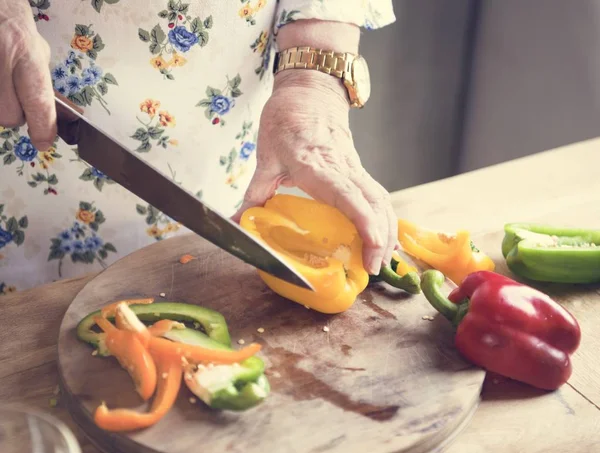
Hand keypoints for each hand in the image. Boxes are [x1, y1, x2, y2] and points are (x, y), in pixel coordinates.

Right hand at [0, 0, 55, 150]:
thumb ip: (43, 84)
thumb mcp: (36, 51)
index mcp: (25, 56)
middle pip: (8, 116)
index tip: (44, 141)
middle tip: (11, 90)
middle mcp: (1, 63)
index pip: (38, 103)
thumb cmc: (11, 25)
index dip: (43, 128)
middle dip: (13, 111)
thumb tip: (59, 115)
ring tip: (0, 79)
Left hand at [232, 70, 396, 274]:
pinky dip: (385, 218)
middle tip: (372, 269)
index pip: (349, 195)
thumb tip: (236, 222)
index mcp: (317, 165)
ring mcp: (355, 167)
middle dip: (380, 237)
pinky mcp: (359, 170)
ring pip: (381, 200)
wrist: (309, 92)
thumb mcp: (266, 156)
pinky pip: (378, 196)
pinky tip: (384, 238)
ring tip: (381, 260)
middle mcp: (342, 167)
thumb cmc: (286, 120)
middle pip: (374, 203)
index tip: (371, 246)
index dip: (364, 222)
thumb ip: (255, 191)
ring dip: (387, 230)